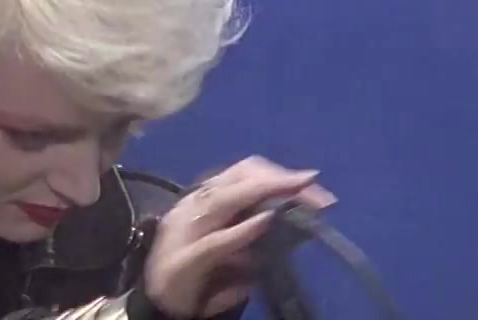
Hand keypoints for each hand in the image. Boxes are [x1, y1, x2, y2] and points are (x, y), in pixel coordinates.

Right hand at [142, 156, 335, 317]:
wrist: (163, 306)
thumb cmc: (205, 272)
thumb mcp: (238, 244)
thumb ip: (262, 227)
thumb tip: (305, 213)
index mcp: (207, 197)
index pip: (245, 171)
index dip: (280, 173)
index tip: (312, 181)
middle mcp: (195, 205)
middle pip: (240, 177)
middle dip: (280, 179)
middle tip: (315, 188)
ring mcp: (185, 230)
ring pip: (224, 199)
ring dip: (264, 191)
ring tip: (296, 193)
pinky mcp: (183, 262)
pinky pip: (215, 242)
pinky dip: (241, 231)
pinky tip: (264, 223)